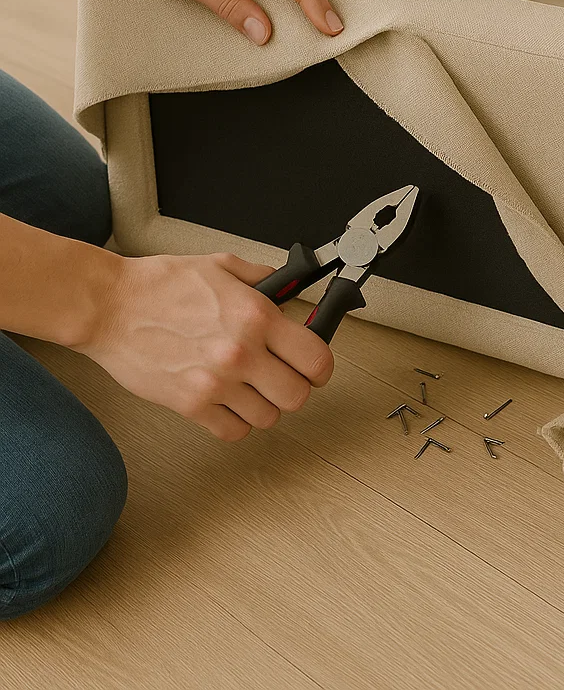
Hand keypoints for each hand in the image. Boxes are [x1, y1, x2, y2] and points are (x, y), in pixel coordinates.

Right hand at [78, 252, 334, 440]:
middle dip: (295, 387)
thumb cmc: (161, 284)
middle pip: (298, 396)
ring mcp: (216, 382)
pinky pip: (234, 431)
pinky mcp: (190, 405)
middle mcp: (241, 353)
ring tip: (251, 388)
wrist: (110, 306)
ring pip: (268, 417)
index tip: (314, 366)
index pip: (316, 358)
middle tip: (283, 377)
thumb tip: (290, 287)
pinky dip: (236, 422)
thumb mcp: (221, 266)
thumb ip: (262, 278)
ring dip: (265, 405)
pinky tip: (228, 403)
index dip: (321, 366)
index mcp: (257, 316)